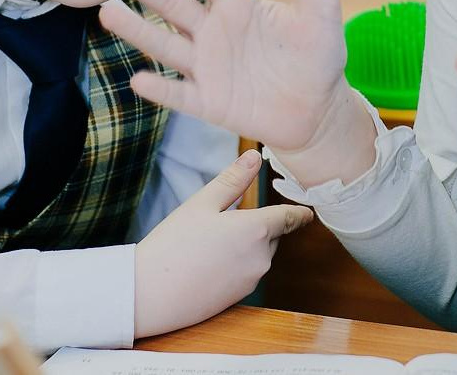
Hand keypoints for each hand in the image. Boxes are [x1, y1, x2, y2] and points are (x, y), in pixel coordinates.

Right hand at [99, 0, 377, 185]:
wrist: (318, 110)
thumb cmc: (318, 54)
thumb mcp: (320, 4)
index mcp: (237, 2)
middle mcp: (214, 30)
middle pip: (172, 1)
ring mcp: (208, 66)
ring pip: (166, 45)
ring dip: (137, 30)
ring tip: (105, 11)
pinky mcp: (210, 102)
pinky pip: (181, 95)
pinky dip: (161, 89)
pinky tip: (139, 79)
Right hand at [134, 149, 312, 336]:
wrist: (148, 295)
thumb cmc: (173, 244)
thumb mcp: (203, 203)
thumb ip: (233, 179)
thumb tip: (255, 157)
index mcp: (257, 230)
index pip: (289, 218)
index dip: (299, 213)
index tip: (308, 212)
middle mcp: (261, 258)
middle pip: (272, 236)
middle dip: (259, 226)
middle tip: (225, 220)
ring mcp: (251, 281)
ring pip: (259, 254)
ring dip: (247, 245)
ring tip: (209, 242)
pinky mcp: (238, 299)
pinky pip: (246, 273)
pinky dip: (236, 264)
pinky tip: (207, 262)